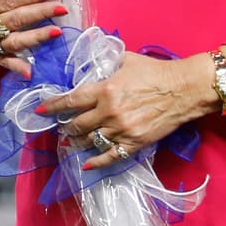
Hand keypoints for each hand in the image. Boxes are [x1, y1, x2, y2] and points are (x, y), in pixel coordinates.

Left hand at [41, 50, 212, 170]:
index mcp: (104, 90)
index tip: (41, 110)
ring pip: (90, 141)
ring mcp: (122, 130)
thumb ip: (106, 65)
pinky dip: (97, 162)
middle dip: (65, 127)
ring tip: (68, 143)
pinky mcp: (135, 142)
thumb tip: (94, 66)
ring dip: (76, 143)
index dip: (52, 107)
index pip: (70, 101)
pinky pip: (111, 156)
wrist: (184, 89)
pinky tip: (87, 165)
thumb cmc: (156, 72)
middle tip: (60, 127)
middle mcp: (109, 112)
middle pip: (77, 125)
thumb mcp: (126, 61)